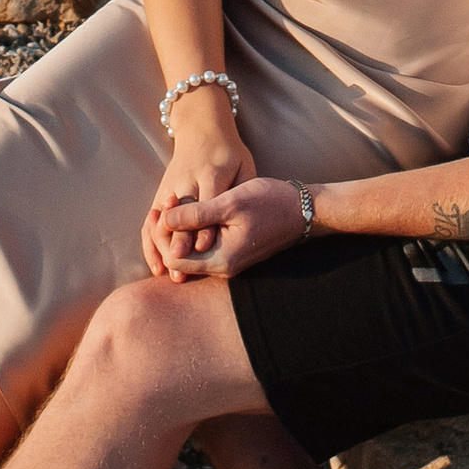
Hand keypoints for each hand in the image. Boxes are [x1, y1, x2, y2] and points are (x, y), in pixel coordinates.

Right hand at [140, 92, 253, 278]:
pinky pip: (150, 220)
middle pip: (181, 214)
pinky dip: (150, 242)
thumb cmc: (229, 150)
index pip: (206, 203)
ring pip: (162, 220)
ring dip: (162, 246)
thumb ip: (242, 192)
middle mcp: (187, 180)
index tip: (203, 248)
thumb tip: (243, 222)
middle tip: (180, 270)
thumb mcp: (243, 165)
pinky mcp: (160, 192)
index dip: (205, 226)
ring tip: (167, 273)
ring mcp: (170, 186)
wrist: (201, 126)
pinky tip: (156, 264)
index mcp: (212, 172)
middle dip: (180, 242)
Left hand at [157, 177, 307, 278]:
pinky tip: (192, 209)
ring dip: (180, 230)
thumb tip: (164, 220)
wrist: (305, 210)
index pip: (173, 259)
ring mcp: (228, 262)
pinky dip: (193, 231)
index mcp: (221, 261)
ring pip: (191, 252)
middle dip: (168, 232)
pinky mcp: (233, 253)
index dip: (163, 234)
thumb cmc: (270, 203)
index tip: (164, 205)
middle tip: (168, 200)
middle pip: (179, 259)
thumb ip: (196, 214)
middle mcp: (223, 268)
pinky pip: (203, 247)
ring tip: (177, 201)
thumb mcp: (230, 203)